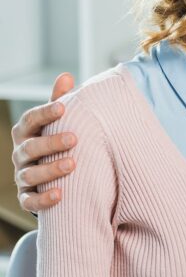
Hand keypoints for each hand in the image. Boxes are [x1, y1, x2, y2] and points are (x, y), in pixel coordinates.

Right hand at [11, 73, 75, 212]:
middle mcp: (21, 154)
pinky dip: (43, 199)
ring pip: (30, 174)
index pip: (30, 120)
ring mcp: (22, 176)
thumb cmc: (53, 141)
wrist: (49, 174)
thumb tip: (66, 76)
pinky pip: (30, 201)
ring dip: (50, 170)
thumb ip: (59, 101)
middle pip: (30, 147)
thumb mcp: (55, 122)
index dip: (44, 114)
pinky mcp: (26, 197)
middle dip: (51, 143)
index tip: (63, 107)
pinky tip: (59, 195)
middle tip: (74, 138)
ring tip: (73, 165)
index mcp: (26, 133)